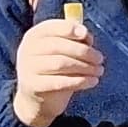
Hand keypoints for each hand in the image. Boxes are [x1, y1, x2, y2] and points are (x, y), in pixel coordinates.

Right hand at [9, 11, 104, 126]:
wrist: (38, 98)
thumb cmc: (55, 69)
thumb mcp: (63, 51)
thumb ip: (75, 40)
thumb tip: (86, 35)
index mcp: (34, 36)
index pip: (51, 27)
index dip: (69, 29)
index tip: (87, 35)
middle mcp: (27, 50)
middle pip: (58, 46)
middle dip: (84, 51)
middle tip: (100, 59)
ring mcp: (27, 68)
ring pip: (60, 63)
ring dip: (85, 67)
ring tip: (99, 71)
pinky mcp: (32, 86)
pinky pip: (60, 82)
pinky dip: (80, 81)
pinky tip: (92, 81)